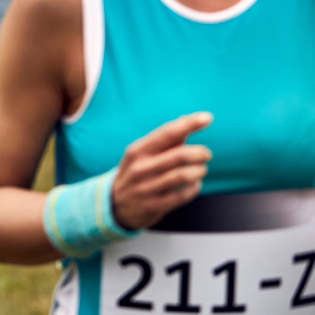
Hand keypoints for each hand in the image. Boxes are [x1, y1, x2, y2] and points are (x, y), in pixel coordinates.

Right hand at [111, 112, 212, 230]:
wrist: (115, 203)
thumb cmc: (136, 172)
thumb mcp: (142, 153)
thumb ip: (166, 139)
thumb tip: (187, 119)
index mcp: (138, 150)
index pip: (167, 133)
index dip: (189, 124)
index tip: (207, 117)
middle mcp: (140, 167)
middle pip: (179, 155)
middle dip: (200, 153)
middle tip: (206, 154)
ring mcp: (146, 187)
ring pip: (183, 176)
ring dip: (199, 170)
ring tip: (201, 169)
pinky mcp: (153, 205)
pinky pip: (182, 195)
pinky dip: (194, 187)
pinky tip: (193, 184)